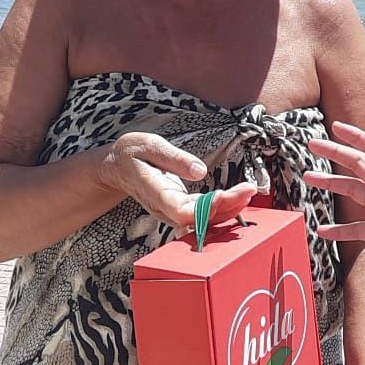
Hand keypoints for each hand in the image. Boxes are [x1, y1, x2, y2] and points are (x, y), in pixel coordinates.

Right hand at [100, 131, 255, 234]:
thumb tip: (200, 170)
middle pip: (199, 217)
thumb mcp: (149, 145)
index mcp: (155, 192)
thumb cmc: (131, 154)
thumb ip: (174, 158)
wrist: (116, 168)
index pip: (181, 210)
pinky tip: (238, 198)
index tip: (223, 196)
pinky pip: (203, 214)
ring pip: (204, 218)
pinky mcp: (179, 208)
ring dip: (229, 208)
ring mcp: (172, 211)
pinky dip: (222, 207)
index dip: (204, 209)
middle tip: (248, 190)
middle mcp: (165, 208)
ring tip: (248, 192)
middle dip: (227, 206)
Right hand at [306, 121, 364, 257]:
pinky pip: (358, 229)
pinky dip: (340, 230)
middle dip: (335, 153)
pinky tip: (322, 231)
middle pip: (357, 166)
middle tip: (312, 144)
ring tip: (308, 177)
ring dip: (331, 184)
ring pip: (352, 193)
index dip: (357, 137)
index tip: (336, 126)